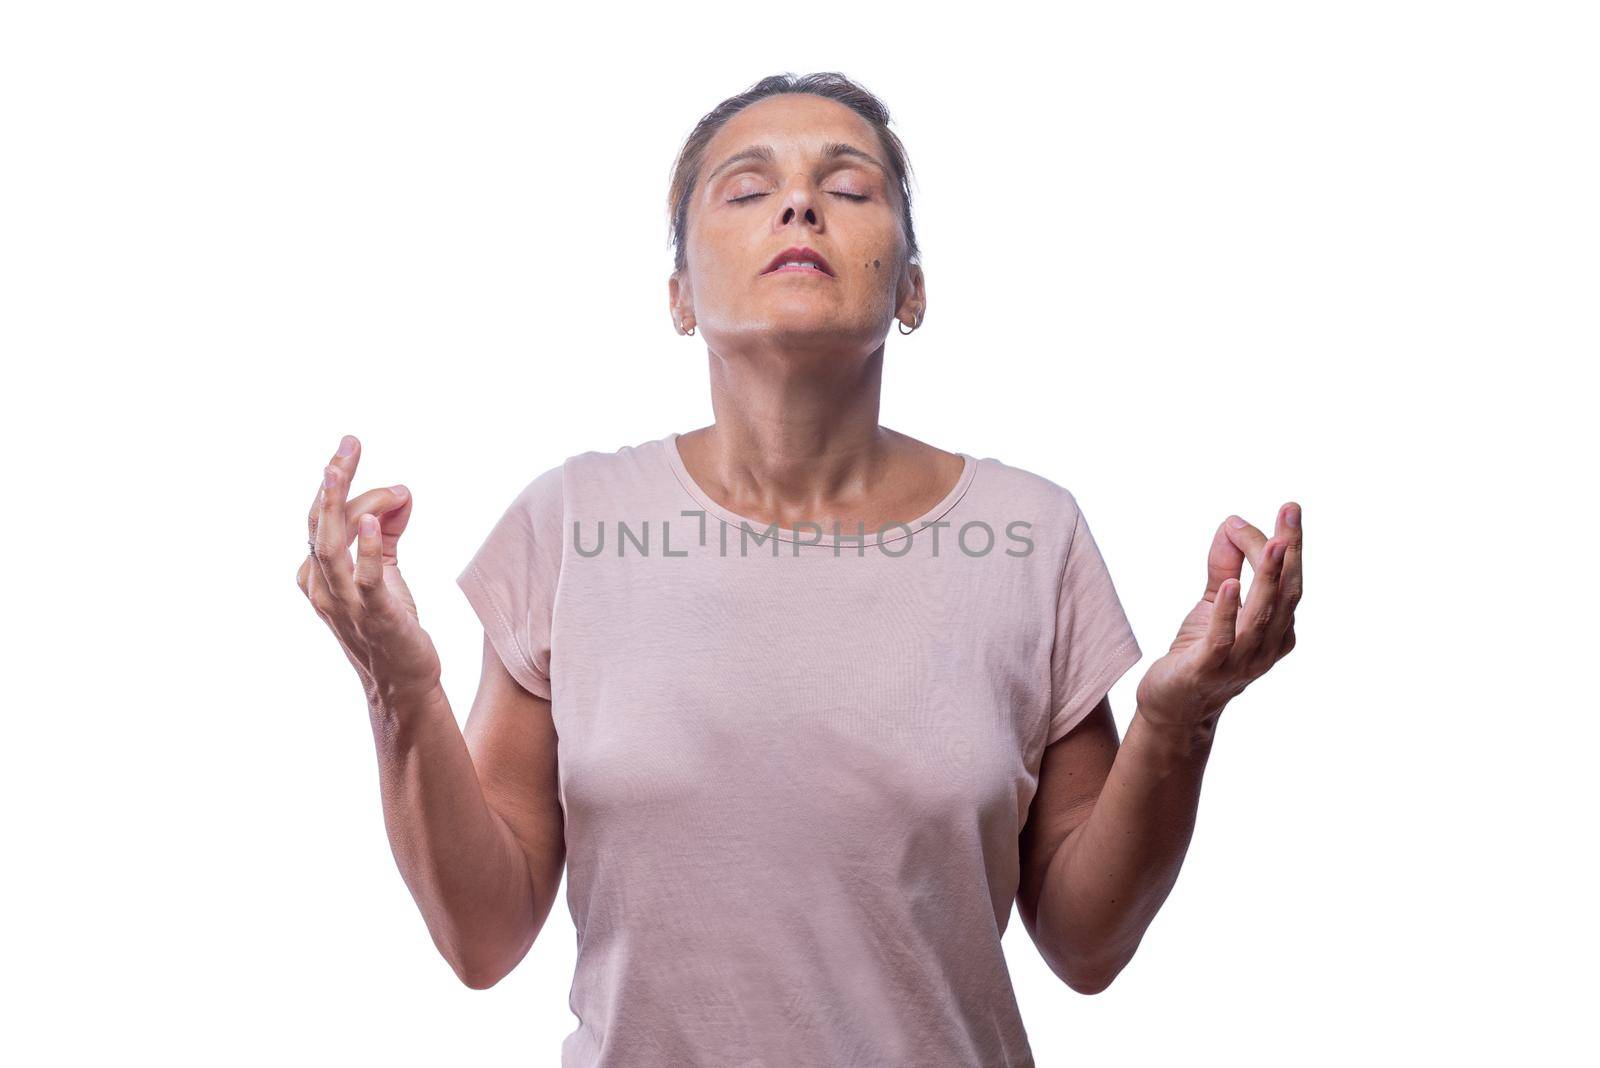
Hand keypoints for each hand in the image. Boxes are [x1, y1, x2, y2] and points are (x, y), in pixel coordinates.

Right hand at [297, 435, 441, 705]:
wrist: (403, 681)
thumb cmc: (389, 623)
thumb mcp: (383, 570)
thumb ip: (387, 530)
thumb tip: (400, 492)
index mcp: (318, 575)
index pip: (321, 520)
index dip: (339, 482)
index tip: (354, 448)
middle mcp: (323, 588)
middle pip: (318, 526)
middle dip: (332, 481)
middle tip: (348, 443)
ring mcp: (345, 604)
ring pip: (329, 549)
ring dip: (334, 508)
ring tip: (339, 471)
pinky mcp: (376, 617)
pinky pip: (365, 580)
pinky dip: (368, 548)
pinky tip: (376, 522)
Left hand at [1135, 502, 1302, 730]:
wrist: (1173, 708)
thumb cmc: (1198, 654)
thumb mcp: (1213, 604)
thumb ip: (1225, 567)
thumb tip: (1231, 525)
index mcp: (1276, 631)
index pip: (1290, 583)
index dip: (1292, 546)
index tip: (1287, 509)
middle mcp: (1266, 647)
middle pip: (1285, 595)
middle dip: (1290, 552)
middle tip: (1291, 512)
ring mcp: (1240, 661)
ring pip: (1260, 615)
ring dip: (1265, 577)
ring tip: (1271, 543)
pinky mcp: (1208, 669)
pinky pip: (1222, 638)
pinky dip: (1226, 611)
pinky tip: (1228, 586)